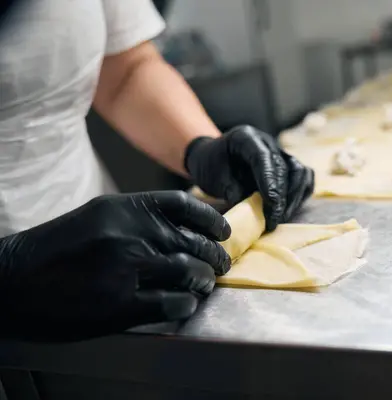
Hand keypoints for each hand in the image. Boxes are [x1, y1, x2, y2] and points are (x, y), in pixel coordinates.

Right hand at [0, 191, 230, 341]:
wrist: (11, 282)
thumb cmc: (54, 251)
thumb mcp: (95, 219)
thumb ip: (136, 220)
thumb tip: (181, 231)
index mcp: (122, 208)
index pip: (183, 205)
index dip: (211, 219)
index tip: (223, 232)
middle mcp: (128, 234)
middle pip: (192, 241)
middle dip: (214, 255)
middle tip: (220, 264)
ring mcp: (124, 269)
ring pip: (188, 271)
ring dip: (204, 280)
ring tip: (205, 284)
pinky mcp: (119, 305)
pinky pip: (172, 302)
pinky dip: (186, 303)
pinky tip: (186, 303)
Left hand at [185, 125, 313, 230]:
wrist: (213, 158)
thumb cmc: (211, 167)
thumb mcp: (213, 178)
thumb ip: (232, 190)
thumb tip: (253, 210)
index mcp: (246, 138)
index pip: (263, 157)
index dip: (270, 181)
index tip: (271, 204)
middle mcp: (268, 142)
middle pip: (284, 168)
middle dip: (280, 198)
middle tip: (272, 222)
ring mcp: (281, 152)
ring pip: (300, 172)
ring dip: (293, 198)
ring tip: (280, 218)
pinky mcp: (288, 165)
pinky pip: (304, 177)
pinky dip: (300, 194)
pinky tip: (289, 209)